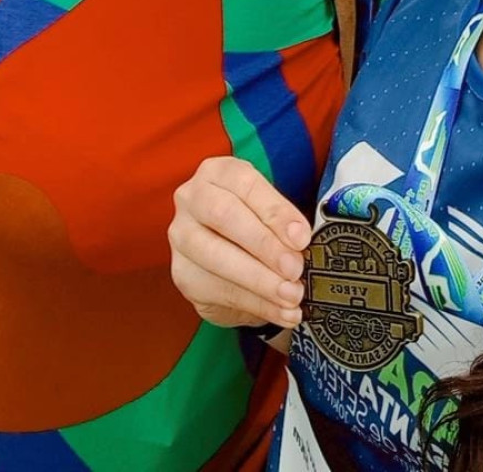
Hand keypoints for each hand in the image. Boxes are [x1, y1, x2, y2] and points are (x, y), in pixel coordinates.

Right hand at [169, 156, 311, 328]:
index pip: (245, 185)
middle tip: (294, 269)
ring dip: (260, 281)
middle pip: (224, 216)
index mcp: (218, 172)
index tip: (301, 237)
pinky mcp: (182, 273)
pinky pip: (217, 290)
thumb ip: (282, 223)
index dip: (275, 211)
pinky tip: (281, 311)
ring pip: (216, 257)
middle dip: (264, 246)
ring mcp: (181, 236)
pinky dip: (255, 304)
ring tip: (291, 295)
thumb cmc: (254, 221)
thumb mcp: (269, 212)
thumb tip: (299, 243)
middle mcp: (192, 198)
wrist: (228, 251)